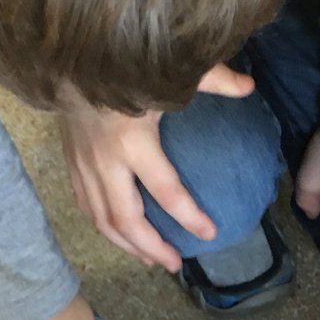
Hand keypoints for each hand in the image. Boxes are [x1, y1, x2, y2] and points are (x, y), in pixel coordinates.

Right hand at [58, 65, 256, 271]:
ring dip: (128, 246)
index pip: (166, 191)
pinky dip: (104, 228)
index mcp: (133, 141)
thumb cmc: (122, 65)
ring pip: (103, 221)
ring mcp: (84, 167)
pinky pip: (85, 208)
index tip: (209, 232)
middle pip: (127, 220)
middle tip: (176, 263)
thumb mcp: (168, 72)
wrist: (69, 56)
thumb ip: (213, 80)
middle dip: (152, 247)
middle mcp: (105, 162)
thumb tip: (250, 86)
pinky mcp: (71, 166)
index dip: (189, 216)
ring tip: (151, 260)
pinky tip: (120, 239)